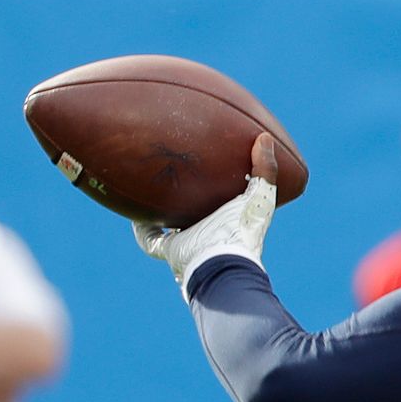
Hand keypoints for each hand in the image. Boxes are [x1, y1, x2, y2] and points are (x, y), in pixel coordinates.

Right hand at [135, 133, 278, 290]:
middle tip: (180, 177)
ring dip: (162, 213)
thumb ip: (265, 169)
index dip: (223, 190)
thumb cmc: (242, 231)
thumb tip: (264, 138)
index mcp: (232, 219)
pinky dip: (142, 228)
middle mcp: (212, 232)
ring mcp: (191, 243)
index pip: (227, 202)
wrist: (220, 263)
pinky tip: (134, 212)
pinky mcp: (171, 251)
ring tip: (152, 191)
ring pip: (173, 226)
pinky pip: (151, 239)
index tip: (218, 172)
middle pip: (197, 213)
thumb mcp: (260, 196)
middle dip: (190, 199)